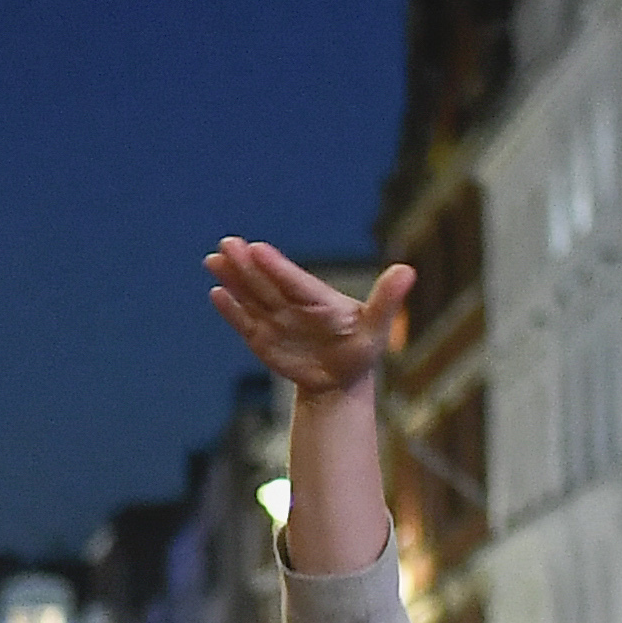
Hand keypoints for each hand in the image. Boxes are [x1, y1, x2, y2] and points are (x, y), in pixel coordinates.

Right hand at [201, 240, 412, 396]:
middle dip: (246, 264)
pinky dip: (231, 311)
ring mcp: (276, 319)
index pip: (294, 280)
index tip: (258, 249)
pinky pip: (245, 323)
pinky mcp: (263, 338)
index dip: (276, 267)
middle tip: (228, 244)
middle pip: (267, 282)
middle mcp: (293, 302)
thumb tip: (407, 269)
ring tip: (214, 260)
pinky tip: (216, 294)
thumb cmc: (361, 349)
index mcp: (318, 297)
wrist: (340, 378)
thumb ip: (387, 300)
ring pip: (251, 296)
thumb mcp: (377, 328)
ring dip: (233, 279)